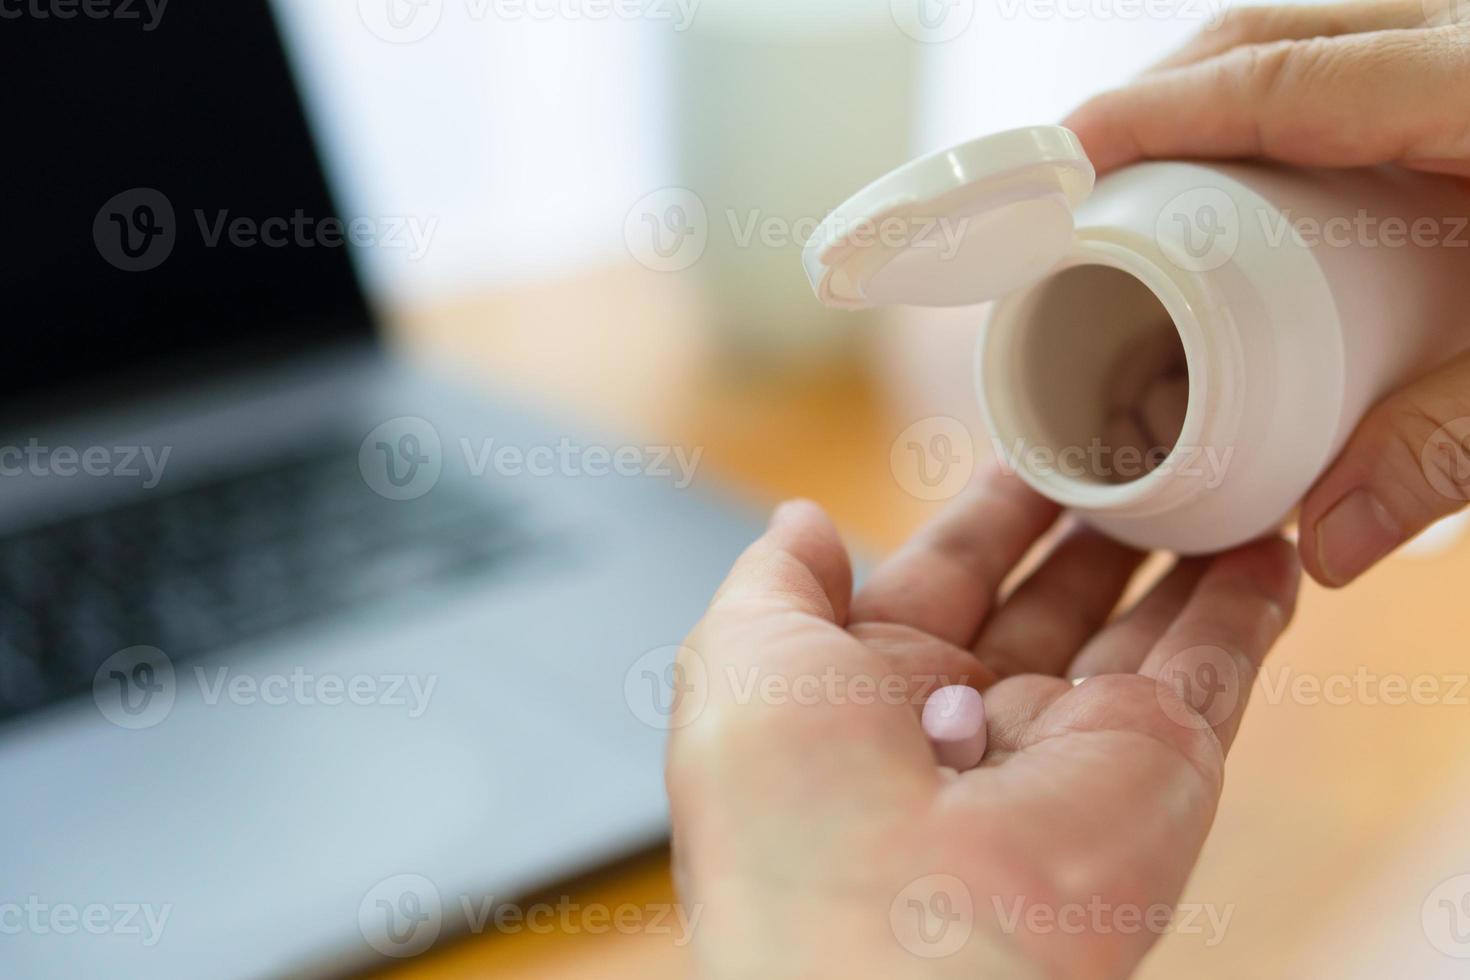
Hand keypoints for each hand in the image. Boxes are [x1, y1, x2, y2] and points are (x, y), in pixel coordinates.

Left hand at [666, 472, 1298, 978]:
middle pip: (1047, 602)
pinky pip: (1213, 669)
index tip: (1032, 450)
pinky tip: (1267, 545)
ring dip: (1172, 556)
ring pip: (1138, 630)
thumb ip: (775, 580)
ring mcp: (1070, 749)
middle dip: (1086, 529)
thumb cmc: (791, 813)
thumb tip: (802, 519)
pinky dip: (1244, 608)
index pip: (943, 580)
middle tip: (1129, 449)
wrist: (894, 953)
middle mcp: (972, 725)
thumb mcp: (741, 660)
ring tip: (1205, 472)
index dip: (987, 517)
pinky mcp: (1159, 768)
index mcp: (870, 698)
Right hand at [1062, 0, 1469, 586]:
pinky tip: (1266, 175)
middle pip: (1271, 30)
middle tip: (1081, 183)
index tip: (1056, 165)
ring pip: (1313, 32)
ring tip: (1152, 180)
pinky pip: (1361, 58)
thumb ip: (1454, 445)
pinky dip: (1284, 104)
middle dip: (1156, 95)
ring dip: (1215, 94)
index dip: (1146, 117)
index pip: (1272, 80)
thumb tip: (1325, 544)